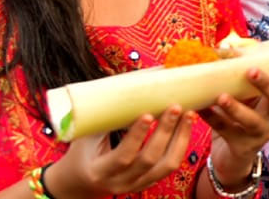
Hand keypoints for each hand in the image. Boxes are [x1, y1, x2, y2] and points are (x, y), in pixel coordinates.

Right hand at [47, 108, 194, 198]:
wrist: (79, 182)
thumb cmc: (81, 151)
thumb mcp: (87, 135)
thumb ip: (106, 116)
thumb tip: (133, 82)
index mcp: (99, 171)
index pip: (123, 157)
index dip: (136, 136)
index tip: (148, 114)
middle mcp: (119, 183)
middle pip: (149, 160)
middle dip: (165, 132)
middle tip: (175, 107)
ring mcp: (136, 185)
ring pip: (166, 166)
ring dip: (180, 138)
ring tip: (189, 114)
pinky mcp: (148, 183)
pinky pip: (170, 166)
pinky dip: (181, 145)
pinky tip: (186, 126)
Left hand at [204, 68, 268, 185]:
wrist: (230, 154)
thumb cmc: (243, 113)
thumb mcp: (247, 94)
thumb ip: (241, 73)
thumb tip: (223, 48)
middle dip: (267, 86)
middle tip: (252, 71)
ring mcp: (259, 134)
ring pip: (252, 121)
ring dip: (237, 108)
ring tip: (222, 96)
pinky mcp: (241, 146)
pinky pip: (225, 130)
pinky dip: (212, 117)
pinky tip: (201, 107)